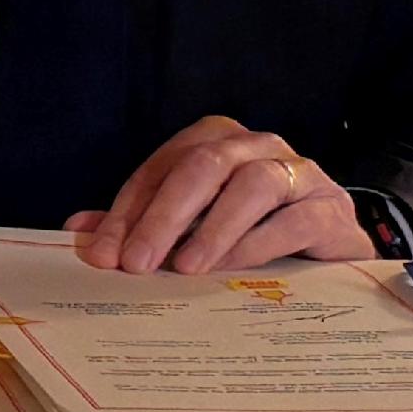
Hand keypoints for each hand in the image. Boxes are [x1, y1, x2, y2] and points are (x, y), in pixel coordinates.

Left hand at [68, 117, 373, 276]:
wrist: (333, 249)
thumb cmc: (253, 231)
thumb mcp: (192, 226)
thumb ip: (139, 223)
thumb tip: (79, 229)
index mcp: (216, 141)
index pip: (162, 168)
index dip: (128, 211)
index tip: (104, 254)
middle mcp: (257, 147)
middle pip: (204, 165)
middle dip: (164, 215)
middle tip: (137, 262)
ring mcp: (299, 174)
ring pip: (252, 184)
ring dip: (212, 228)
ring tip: (185, 268)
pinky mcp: (330, 210)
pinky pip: (293, 220)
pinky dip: (257, 244)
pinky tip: (231, 270)